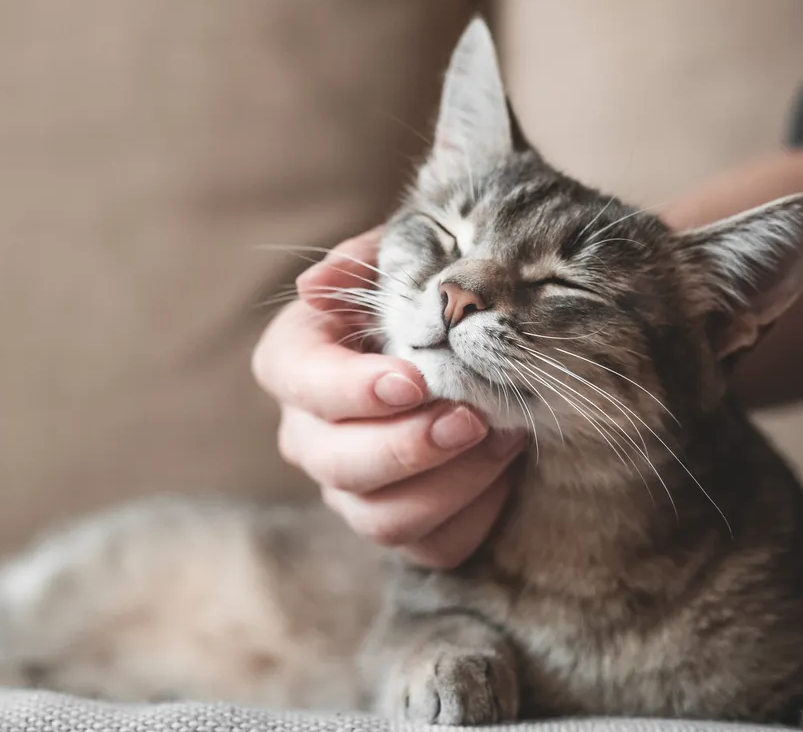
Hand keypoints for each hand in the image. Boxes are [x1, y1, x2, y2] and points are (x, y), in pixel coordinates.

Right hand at [252, 228, 522, 567]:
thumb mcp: (399, 256)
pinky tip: (506, 472)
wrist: (479, 342)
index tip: (412, 380)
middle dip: (407, 446)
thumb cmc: (425, 293)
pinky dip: (473, 515)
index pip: (296, 381)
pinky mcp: (399, 526)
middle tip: (471, 418)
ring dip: (448, 484)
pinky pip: (430, 547)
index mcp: (295, 361)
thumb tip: (312, 287)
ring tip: (503, 438)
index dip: (348, 388)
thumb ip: (362, 259)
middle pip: (334, 463)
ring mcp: (349, 490)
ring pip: (379, 518)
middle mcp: (309, 434)